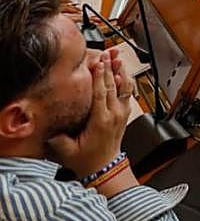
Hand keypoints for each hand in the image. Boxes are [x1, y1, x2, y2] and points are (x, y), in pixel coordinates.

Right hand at [46, 52, 130, 177]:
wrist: (105, 167)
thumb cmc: (87, 159)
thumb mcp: (68, 151)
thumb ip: (59, 140)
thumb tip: (49, 128)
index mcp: (101, 120)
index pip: (101, 93)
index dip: (100, 76)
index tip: (98, 62)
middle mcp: (114, 114)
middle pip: (113, 85)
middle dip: (109, 68)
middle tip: (108, 53)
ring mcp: (122, 113)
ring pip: (125, 87)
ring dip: (121, 71)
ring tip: (118, 57)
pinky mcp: (125, 113)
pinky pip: (128, 92)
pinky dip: (126, 80)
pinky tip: (123, 71)